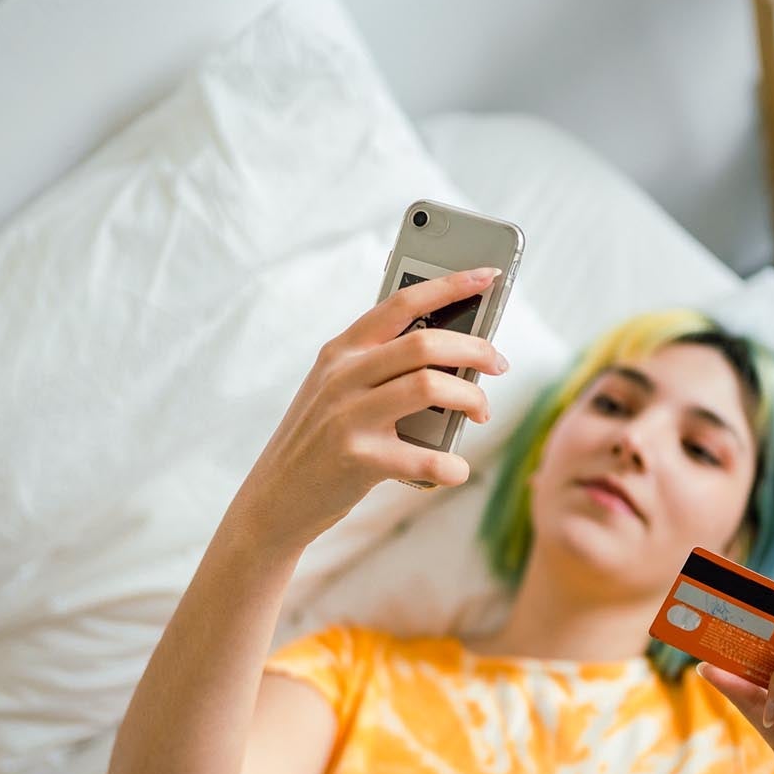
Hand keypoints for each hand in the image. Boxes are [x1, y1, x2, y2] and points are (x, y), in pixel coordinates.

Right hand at [232, 267, 509, 552]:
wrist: (274, 498)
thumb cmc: (320, 441)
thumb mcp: (336, 390)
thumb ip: (379, 367)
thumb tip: (453, 355)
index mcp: (340, 351)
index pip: (401, 303)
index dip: (450, 285)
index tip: (489, 275)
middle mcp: (342, 376)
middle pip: (425, 343)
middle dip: (475, 349)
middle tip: (498, 364)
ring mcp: (347, 416)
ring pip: (429, 387)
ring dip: (470, 398)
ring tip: (480, 412)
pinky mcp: (356, 460)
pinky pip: (424, 458)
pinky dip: (452, 466)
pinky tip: (456, 469)